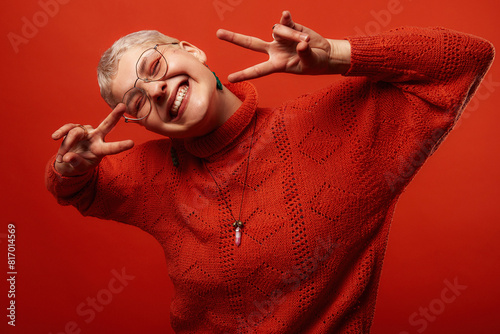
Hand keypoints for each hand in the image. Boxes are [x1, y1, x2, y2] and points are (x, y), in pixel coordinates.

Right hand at [52, 104, 133, 175]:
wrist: (68, 161)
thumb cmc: (79, 164)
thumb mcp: (78, 167)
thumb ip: (75, 162)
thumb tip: (68, 157)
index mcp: (100, 150)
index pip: (111, 148)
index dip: (121, 146)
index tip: (132, 143)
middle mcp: (96, 138)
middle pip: (106, 125)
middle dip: (114, 116)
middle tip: (123, 105)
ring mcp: (86, 132)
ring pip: (76, 133)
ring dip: (67, 145)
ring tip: (61, 158)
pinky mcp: (75, 128)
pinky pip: (68, 128)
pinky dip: (61, 133)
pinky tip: (55, 137)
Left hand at [217, 10, 350, 81]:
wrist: (325, 54)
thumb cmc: (314, 63)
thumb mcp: (311, 63)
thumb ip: (305, 55)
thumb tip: (301, 44)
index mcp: (276, 65)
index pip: (257, 70)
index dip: (244, 75)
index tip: (229, 79)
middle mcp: (274, 50)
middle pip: (251, 43)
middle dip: (234, 38)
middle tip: (218, 33)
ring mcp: (280, 37)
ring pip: (278, 31)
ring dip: (292, 35)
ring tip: (306, 41)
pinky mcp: (290, 26)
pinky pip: (285, 20)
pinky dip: (286, 18)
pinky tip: (286, 14)